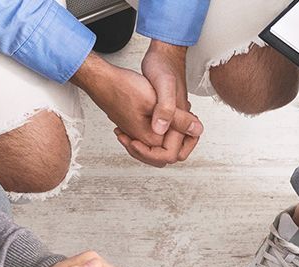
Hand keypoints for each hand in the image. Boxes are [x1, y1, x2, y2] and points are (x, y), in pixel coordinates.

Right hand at [72, 54, 198, 166]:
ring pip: (159, 145)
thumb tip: (197, 130)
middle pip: (166, 154)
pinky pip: (150, 136)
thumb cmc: (123, 87)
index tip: (187, 118)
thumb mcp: (156, 99)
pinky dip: (160, 129)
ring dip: (171, 134)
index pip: (173, 155)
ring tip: (176, 115)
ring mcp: (135, 134)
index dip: (186, 138)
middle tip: (185, 119)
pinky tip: (163, 114)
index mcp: (149, 138)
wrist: (102, 79)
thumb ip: (177, 118)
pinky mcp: (133, 126)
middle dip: (179, 140)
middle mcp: (141, 140)